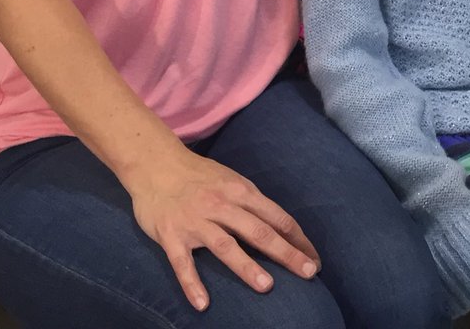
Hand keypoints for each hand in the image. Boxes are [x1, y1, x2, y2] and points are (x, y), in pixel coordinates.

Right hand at [127, 145, 319, 310]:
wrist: (156, 164)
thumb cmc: (199, 176)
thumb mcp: (231, 181)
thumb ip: (252, 203)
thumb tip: (281, 227)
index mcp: (241, 192)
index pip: (277, 217)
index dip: (298, 239)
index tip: (314, 258)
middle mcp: (222, 206)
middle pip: (259, 231)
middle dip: (286, 253)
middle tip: (308, 273)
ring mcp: (196, 221)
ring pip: (225, 246)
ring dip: (247, 266)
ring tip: (267, 286)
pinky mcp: (171, 235)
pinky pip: (182, 263)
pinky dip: (192, 283)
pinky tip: (203, 304)